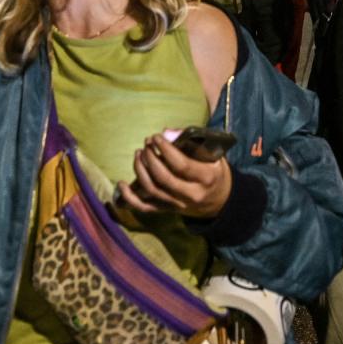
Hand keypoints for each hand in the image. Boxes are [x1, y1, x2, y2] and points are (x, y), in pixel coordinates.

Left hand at [116, 135, 232, 217]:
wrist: (220, 200)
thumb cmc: (215, 171)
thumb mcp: (213, 154)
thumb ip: (192, 142)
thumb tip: (167, 133)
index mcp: (206, 178)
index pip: (181, 165)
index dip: (165, 149)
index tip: (156, 137)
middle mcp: (191, 194)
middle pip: (163, 178)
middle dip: (150, 158)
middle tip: (146, 144)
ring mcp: (178, 205)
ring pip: (153, 191)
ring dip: (140, 171)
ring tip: (138, 154)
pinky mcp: (168, 210)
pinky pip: (145, 207)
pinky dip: (130, 198)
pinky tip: (122, 184)